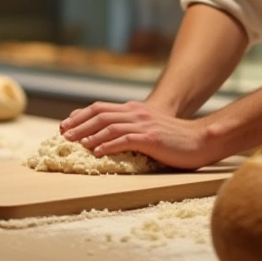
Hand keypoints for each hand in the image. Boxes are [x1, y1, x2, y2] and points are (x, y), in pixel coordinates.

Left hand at [59, 100, 221, 170]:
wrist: (199, 140)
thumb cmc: (173, 139)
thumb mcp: (148, 128)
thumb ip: (129, 129)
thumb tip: (106, 139)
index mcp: (134, 109)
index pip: (100, 108)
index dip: (80, 115)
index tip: (65, 125)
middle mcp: (136, 113)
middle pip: (100, 114)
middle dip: (78, 124)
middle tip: (63, 134)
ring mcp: (143, 124)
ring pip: (108, 126)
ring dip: (89, 135)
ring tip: (75, 144)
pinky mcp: (150, 138)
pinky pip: (124, 140)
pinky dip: (107, 146)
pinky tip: (96, 152)